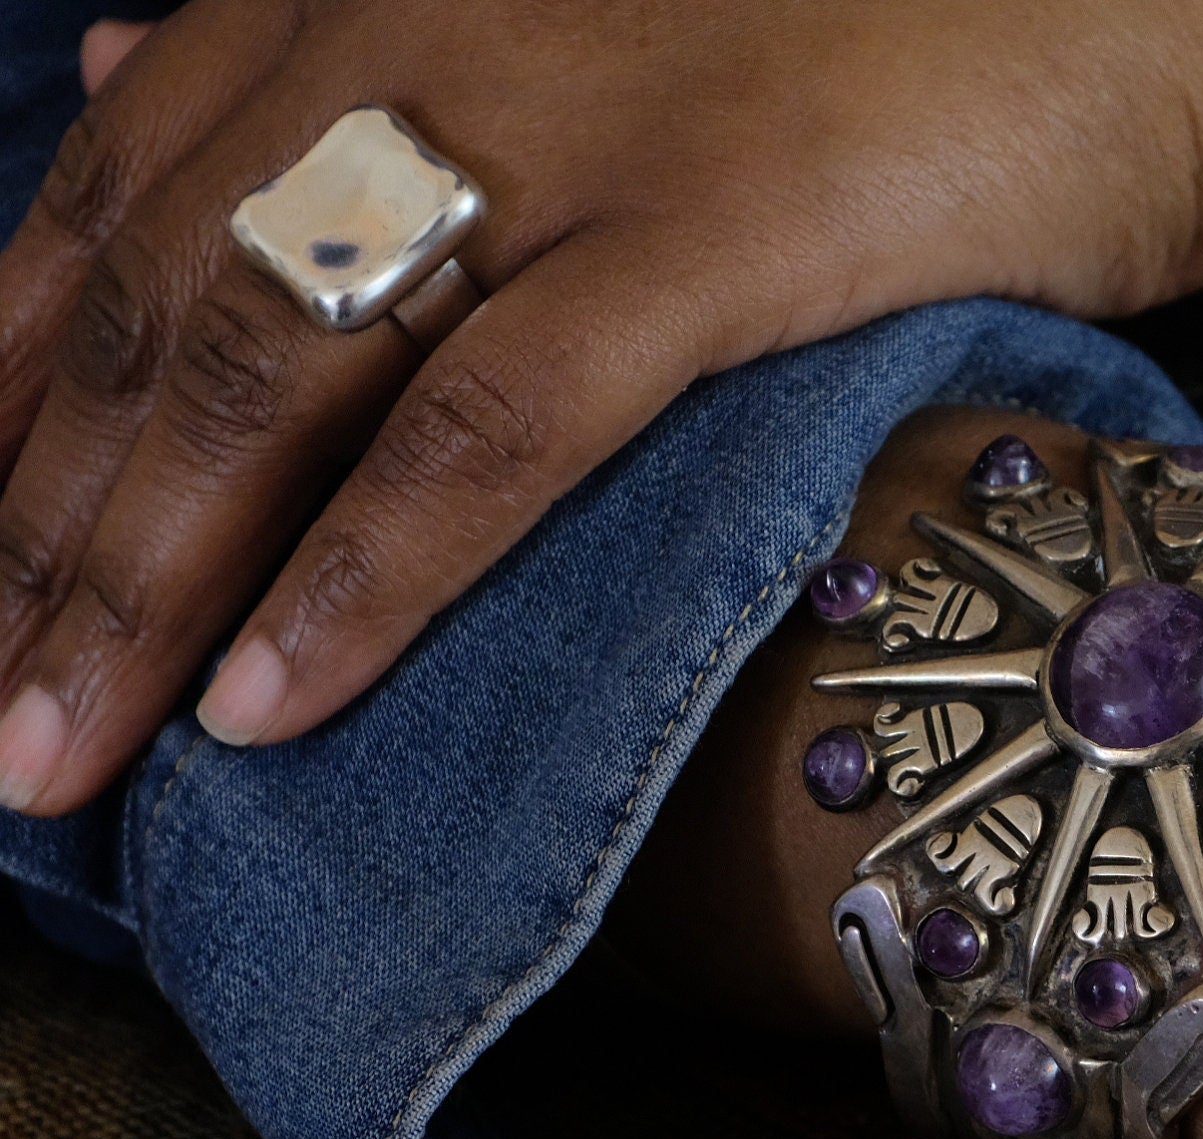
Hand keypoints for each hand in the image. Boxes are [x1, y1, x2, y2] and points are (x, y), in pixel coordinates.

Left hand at [0, 0, 1202, 814]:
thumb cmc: (867, 20)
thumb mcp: (569, 8)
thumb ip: (342, 49)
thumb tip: (123, 66)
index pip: (112, 200)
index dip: (6, 396)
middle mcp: (429, 36)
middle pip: (163, 307)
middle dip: (39, 531)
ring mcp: (570, 132)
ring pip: (281, 370)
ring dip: (147, 579)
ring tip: (61, 751)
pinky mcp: (715, 230)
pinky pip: (496, 425)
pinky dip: (372, 571)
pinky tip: (278, 702)